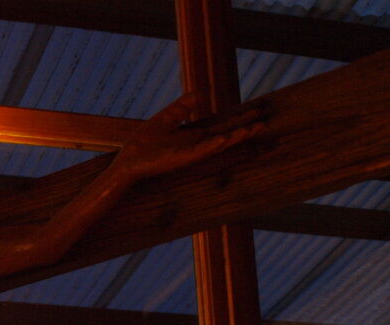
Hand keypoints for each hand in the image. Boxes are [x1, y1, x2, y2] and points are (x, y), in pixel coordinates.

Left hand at [115, 92, 263, 180]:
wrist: (129, 161)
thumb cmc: (144, 143)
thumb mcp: (167, 118)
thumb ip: (183, 106)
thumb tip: (201, 93)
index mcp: (195, 136)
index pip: (223, 126)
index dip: (239, 118)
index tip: (258, 109)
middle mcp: (197, 145)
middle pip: (227, 135)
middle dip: (245, 128)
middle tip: (265, 120)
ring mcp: (190, 153)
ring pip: (219, 144)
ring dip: (236, 137)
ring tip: (254, 129)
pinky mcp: (181, 158)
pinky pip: (201, 151)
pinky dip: (214, 145)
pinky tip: (226, 139)